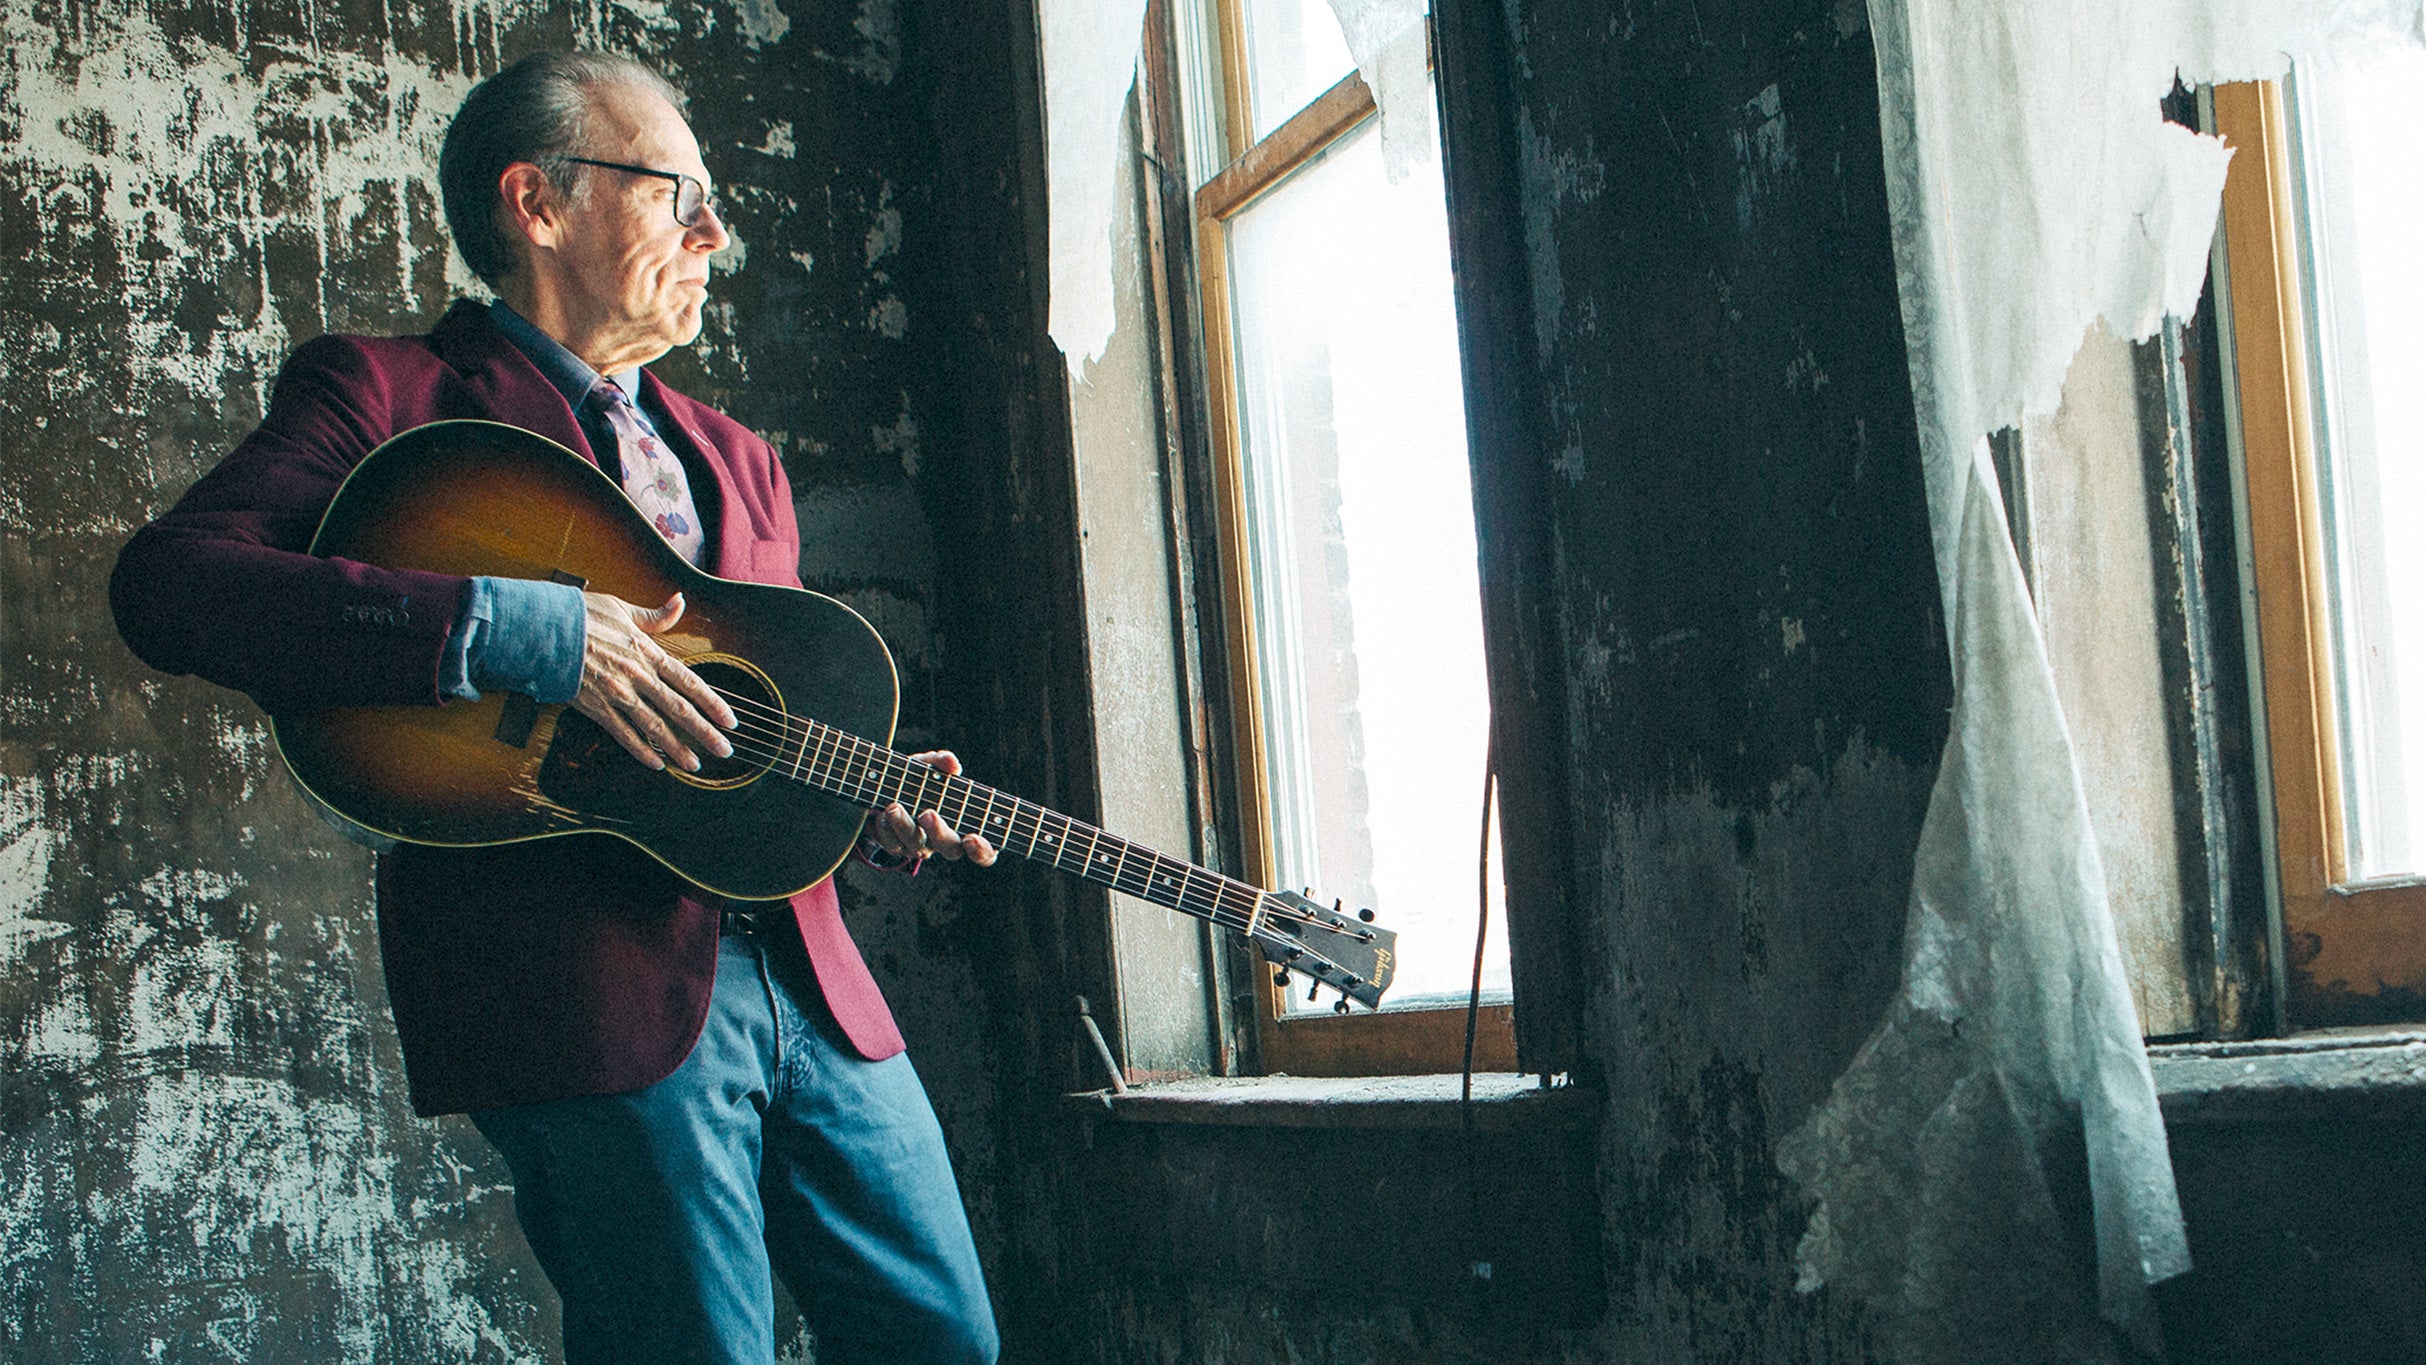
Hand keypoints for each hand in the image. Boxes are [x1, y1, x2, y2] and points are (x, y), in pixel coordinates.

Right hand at [571, 590, 736, 771]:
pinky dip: (641, 751)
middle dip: (704, 732)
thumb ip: (654, 615)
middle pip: (679, 709)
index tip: (730, 720)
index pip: (689, 681)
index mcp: (647, 652)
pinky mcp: (595, 707)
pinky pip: (623, 734)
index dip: (712, 702)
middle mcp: (638, 676)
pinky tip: (657, 764)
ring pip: (654, 727)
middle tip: (725, 750)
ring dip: (678, 748)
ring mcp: (617, 694)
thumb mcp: (622, 608)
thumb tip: (680, 602)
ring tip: (696, 765)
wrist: (541, 630)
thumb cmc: (580, 616)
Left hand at [868, 751, 997, 866]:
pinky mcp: (897, 846)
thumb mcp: (928, 765)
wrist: (884, 784)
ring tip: (893, 807)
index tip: (972, 838)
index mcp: (964, 825)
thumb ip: (941, 762)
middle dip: (939, 833)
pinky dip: (887, 829)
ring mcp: (921, 846)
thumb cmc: (918, 777)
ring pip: (917, 847)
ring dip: (905, 827)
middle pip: (950, 850)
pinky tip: (882, 814)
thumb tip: (952, 764)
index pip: (984, 850)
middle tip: (927, 814)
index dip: (982, 850)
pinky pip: (893, 845)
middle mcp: (945, 841)